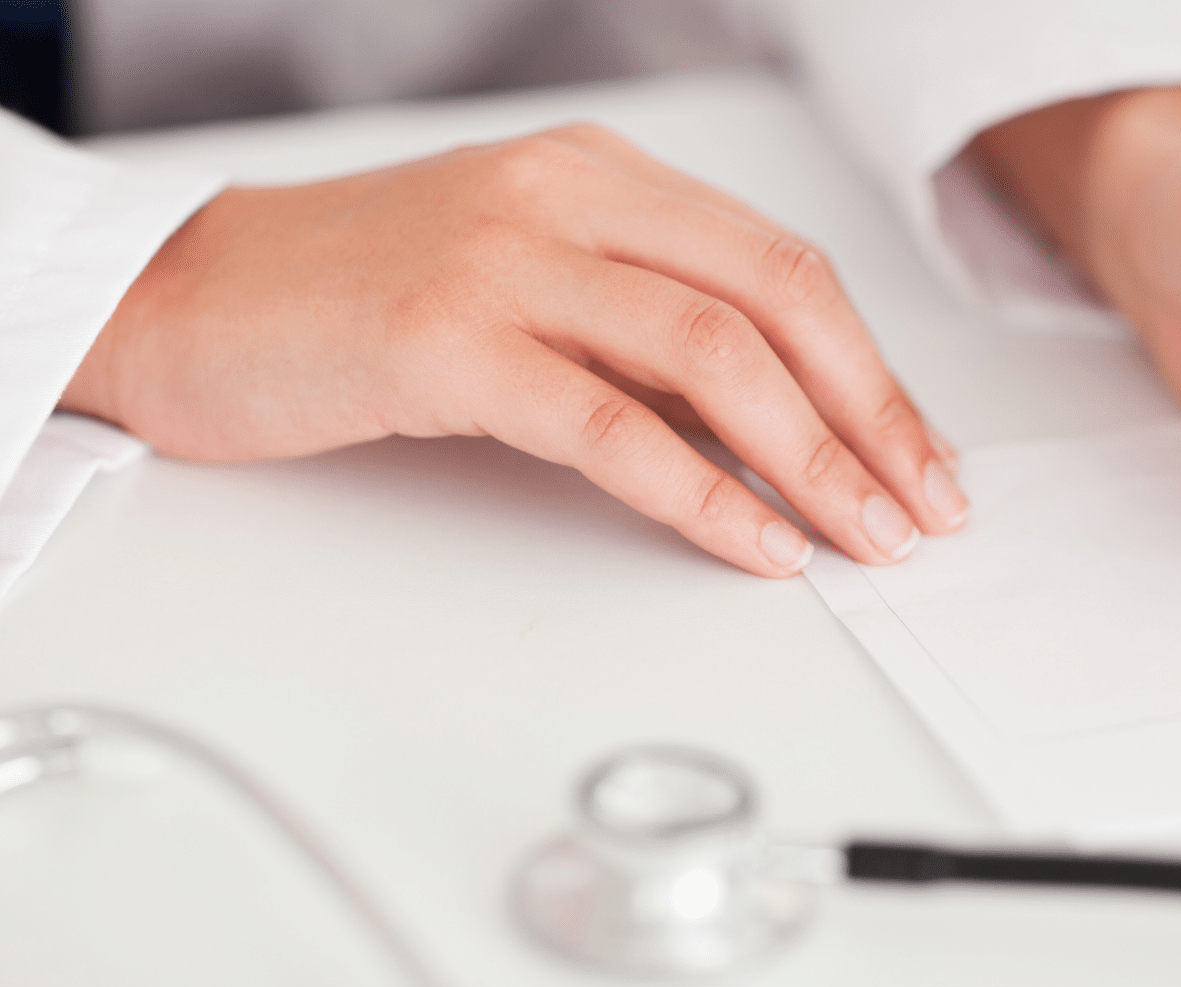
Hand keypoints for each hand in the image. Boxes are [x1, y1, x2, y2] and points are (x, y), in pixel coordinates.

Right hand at [63, 124, 968, 575]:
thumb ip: (644, 343)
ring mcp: (506, 259)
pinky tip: (755, 543)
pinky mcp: (444, 340)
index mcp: (603, 177)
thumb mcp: (532, 292)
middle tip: (922, 507)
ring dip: (810, 457)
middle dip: (871, 414)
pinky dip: (700, 491)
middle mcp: (568, 197)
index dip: (872, 372)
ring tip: (861, 537)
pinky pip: (610, 422)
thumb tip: (780, 435)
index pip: (784, 270)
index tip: (920, 458)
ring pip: (712, 352)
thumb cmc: (358, 301)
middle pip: (777, 299)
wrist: (186, 301)